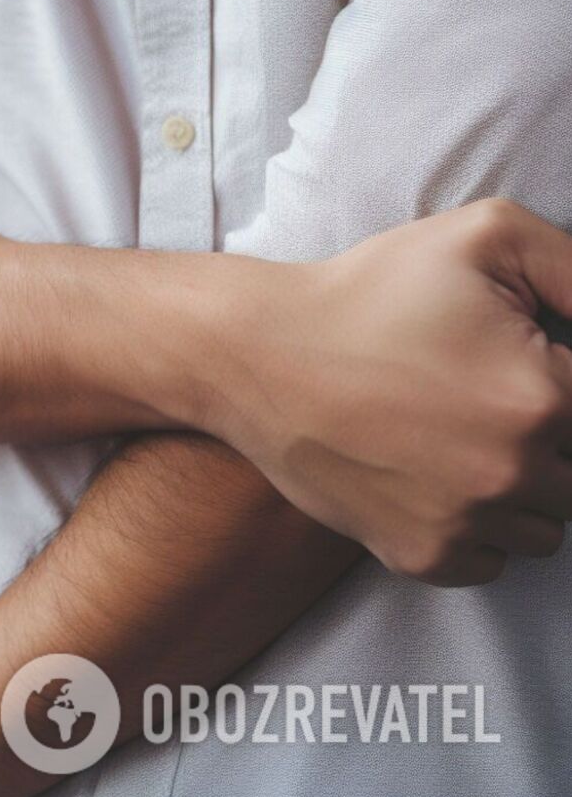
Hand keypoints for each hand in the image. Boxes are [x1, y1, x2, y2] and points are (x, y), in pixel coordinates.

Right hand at [215, 199, 571, 584]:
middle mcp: (512, 470)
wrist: (256, 356)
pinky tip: (436, 480)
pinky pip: (491, 562)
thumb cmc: (366, 293)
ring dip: (521, 491)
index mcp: (543, 395)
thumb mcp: (487, 234)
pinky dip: (475, 531)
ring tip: (461, 440)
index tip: (507, 369)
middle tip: (480, 399)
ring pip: (547, 528)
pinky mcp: (420, 554)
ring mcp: (464, 521)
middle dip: (549, 439)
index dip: (556, 380)